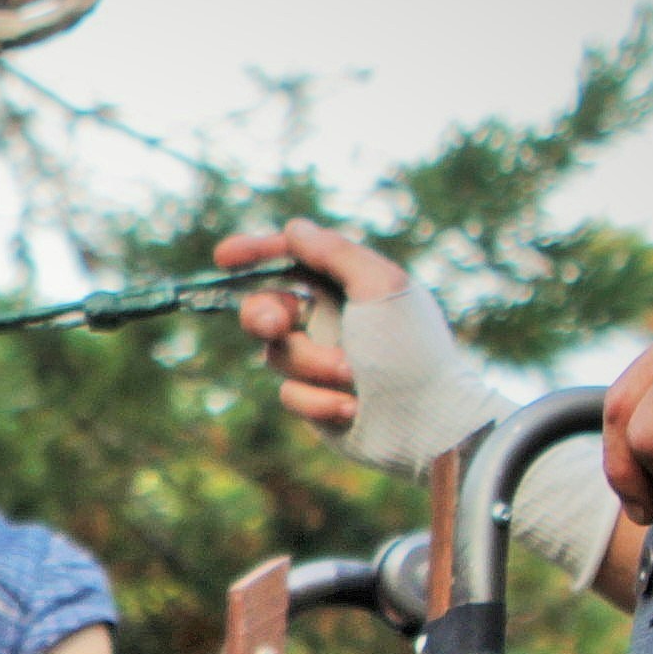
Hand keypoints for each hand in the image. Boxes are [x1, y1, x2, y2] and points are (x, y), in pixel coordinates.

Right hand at [216, 221, 409, 437]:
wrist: (427, 424)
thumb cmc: (411, 352)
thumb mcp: (379, 288)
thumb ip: (335, 253)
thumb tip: (295, 229)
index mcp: (349, 286)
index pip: (293, 259)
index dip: (256, 253)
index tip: (224, 257)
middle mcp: (331, 319)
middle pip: (266, 305)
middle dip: (263, 314)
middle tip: (278, 325)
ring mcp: (320, 360)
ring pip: (276, 354)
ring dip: (312, 364)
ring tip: (351, 376)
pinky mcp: (315, 399)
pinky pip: (289, 394)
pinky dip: (318, 399)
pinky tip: (352, 406)